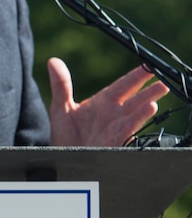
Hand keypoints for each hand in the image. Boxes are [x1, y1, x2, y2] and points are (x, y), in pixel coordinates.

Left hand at [47, 57, 169, 146]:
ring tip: (156, 97)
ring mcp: (116, 127)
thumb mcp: (61, 107)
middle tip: (163, 80)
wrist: (62, 156)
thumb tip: (53, 61)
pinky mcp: (115, 140)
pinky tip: (147, 112)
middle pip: (136, 98)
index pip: (124, 85)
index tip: (150, 65)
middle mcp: (114, 113)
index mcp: (103, 102)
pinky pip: (129, 130)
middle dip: (150, 90)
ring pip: (136, 114)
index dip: (137, 75)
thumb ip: (60, 85)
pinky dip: (137, 121)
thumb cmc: (64, 134)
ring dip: (146, 106)